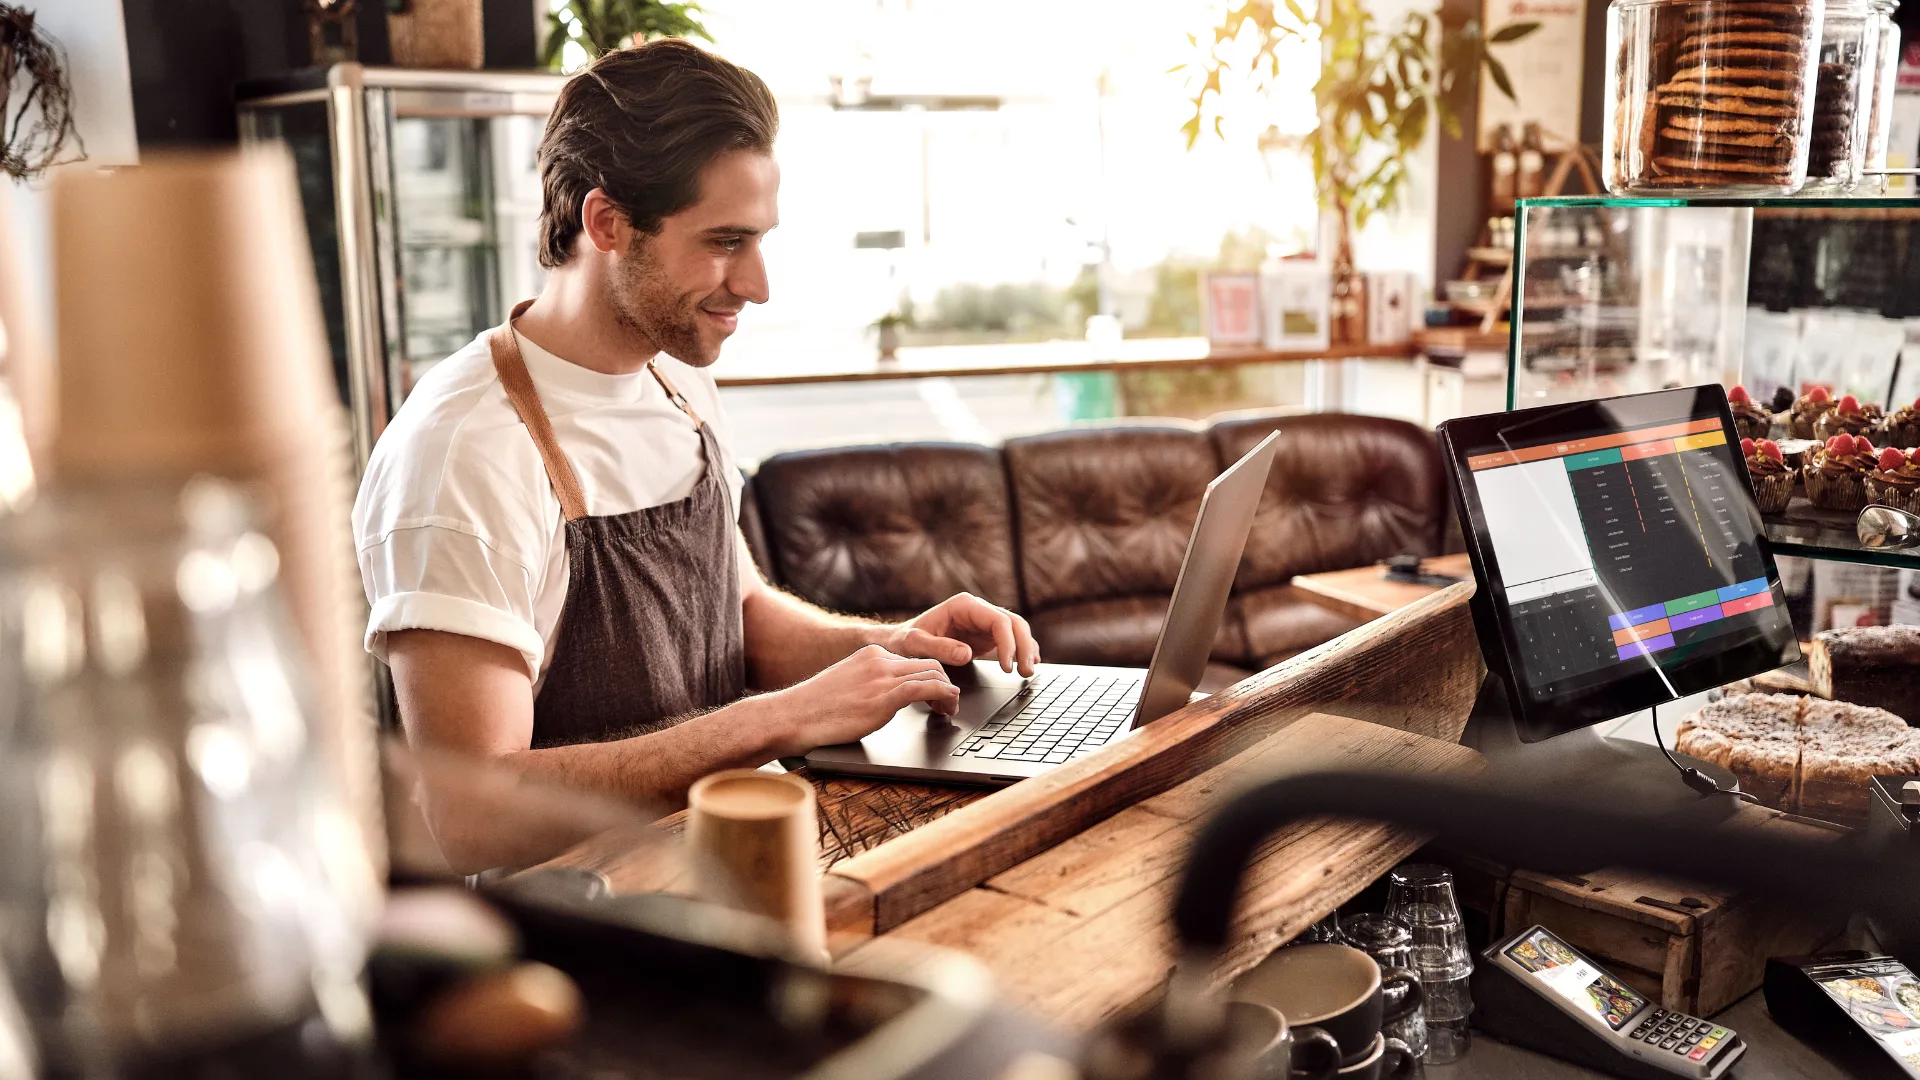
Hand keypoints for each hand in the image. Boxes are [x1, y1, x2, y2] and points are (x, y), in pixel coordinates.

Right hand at [763, 645, 959, 754]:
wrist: (793, 715)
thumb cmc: (815, 708)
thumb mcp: (848, 685)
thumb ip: (871, 684)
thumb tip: (888, 698)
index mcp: (872, 654)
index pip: (914, 660)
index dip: (933, 677)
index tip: (938, 694)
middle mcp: (880, 660)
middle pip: (930, 664)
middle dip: (946, 683)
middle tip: (949, 704)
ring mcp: (882, 678)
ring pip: (932, 675)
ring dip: (949, 693)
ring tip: (949, 710)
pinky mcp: (883, 697)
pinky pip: (925, 688)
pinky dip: (944, 695)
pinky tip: (948, 705)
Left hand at [884, 593, 1039, 676]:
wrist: (899, 642)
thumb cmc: (904, 640)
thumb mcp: (914, 645)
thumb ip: (938, 648)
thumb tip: (966, 653)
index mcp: (963, 606)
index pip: (997, 620)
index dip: (1008, 643)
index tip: (1007, 665)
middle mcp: (976, 610)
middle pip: (1013, 623)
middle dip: (1023, 646)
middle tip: (1026, 671)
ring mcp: (982, 623)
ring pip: (1016, 631)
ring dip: (1026, 649)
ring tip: (1029, 671)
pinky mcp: (984, 636)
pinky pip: (1010, 641)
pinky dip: (1020, 652)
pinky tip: (1028, 664)